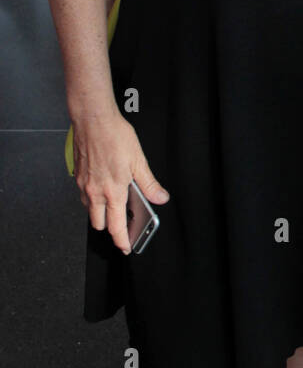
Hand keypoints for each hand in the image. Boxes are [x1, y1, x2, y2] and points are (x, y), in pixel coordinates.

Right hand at [73, 112, 168, 252]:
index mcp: (113, 191)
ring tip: (114, 204)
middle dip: (109, 227)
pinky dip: (93, 198)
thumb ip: (149, 184)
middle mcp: (95, 192)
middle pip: (99, 223)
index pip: (115, 226)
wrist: (93, 119)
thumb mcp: (139, 160)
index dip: (121, 240)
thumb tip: (160, 198)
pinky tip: (103, 188)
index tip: (126, 247)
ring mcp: (84, 185)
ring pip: (90, 210)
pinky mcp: (78, 176)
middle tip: (121, 225)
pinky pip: (83, 195)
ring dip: (100, 212)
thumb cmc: (115, 135)